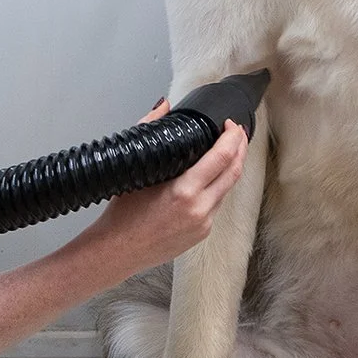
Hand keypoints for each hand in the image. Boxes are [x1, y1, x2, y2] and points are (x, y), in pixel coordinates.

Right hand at [77, 115, 247, 277]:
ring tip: (228, 152)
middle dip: (241, 149)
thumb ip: (150, 129)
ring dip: (231, 168)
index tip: (231, 125)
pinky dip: (217, 189)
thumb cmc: (122, 215)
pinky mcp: (203, 234)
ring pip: (227, 190)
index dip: (232, 138)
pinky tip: (211, 179)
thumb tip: (163, 106)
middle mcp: (199, 210)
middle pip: (234, 172)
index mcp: (184, 192)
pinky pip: (216, 206)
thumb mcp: (135, 167)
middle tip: (238, 133)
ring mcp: (203, 224)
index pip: (222, 158)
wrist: (117, 251)